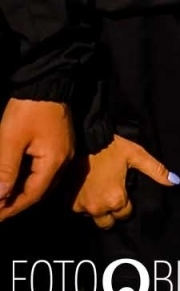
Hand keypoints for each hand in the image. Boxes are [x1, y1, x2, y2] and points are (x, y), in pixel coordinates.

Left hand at [0, 98, 72, 220]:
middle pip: (39, 190)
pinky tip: (14, 180)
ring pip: (42, 181)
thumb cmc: (28, 111)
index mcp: (54, 161)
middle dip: (15, 203)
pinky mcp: (59, 144)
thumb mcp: (11, 140)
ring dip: (21, 191)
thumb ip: (6, 170)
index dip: (11, 208)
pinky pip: (44, 170)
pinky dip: (28, 179)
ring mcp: (63, 152)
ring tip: (2, 198)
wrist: (47, 83)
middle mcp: (63, 160)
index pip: (32, 194)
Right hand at [70, 134, 176, 230]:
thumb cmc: (112, 148)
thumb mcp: (137, 156)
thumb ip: (156, 171)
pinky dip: (84, 203)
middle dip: (112, 214)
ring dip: (97, 208)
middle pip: (107, 222)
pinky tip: (88, 190)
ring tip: (100, 192)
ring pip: (92, 216)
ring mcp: (80, 206)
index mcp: (116, 199)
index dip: (127, 206)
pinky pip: (78, 209)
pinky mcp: (68, 201)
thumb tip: (175, 182)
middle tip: (113, 198)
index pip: (125, 214)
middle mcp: (97, 207)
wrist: (83, 140)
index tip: (126, 194)